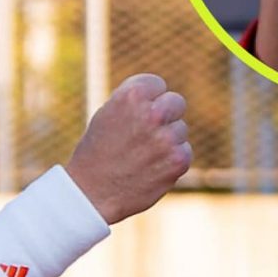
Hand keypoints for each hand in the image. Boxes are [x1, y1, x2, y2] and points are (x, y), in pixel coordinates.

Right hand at [65, 73, 191, 224]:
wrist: (92, 191)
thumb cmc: (98, 150)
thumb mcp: (109, 113)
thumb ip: (135, 102)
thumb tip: (161, 97)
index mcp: (131, 96)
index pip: (157, 84)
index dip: (149, 99)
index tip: (139, 113)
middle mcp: (152, 113)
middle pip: (177, 102)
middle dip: (166, 115)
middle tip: (149, 131)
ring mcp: (167, 137)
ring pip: (180, 129)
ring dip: (168, 139)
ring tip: (143, 154)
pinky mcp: (178, 160)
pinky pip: (185, 151)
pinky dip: (172, 159)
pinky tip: (152, 167)